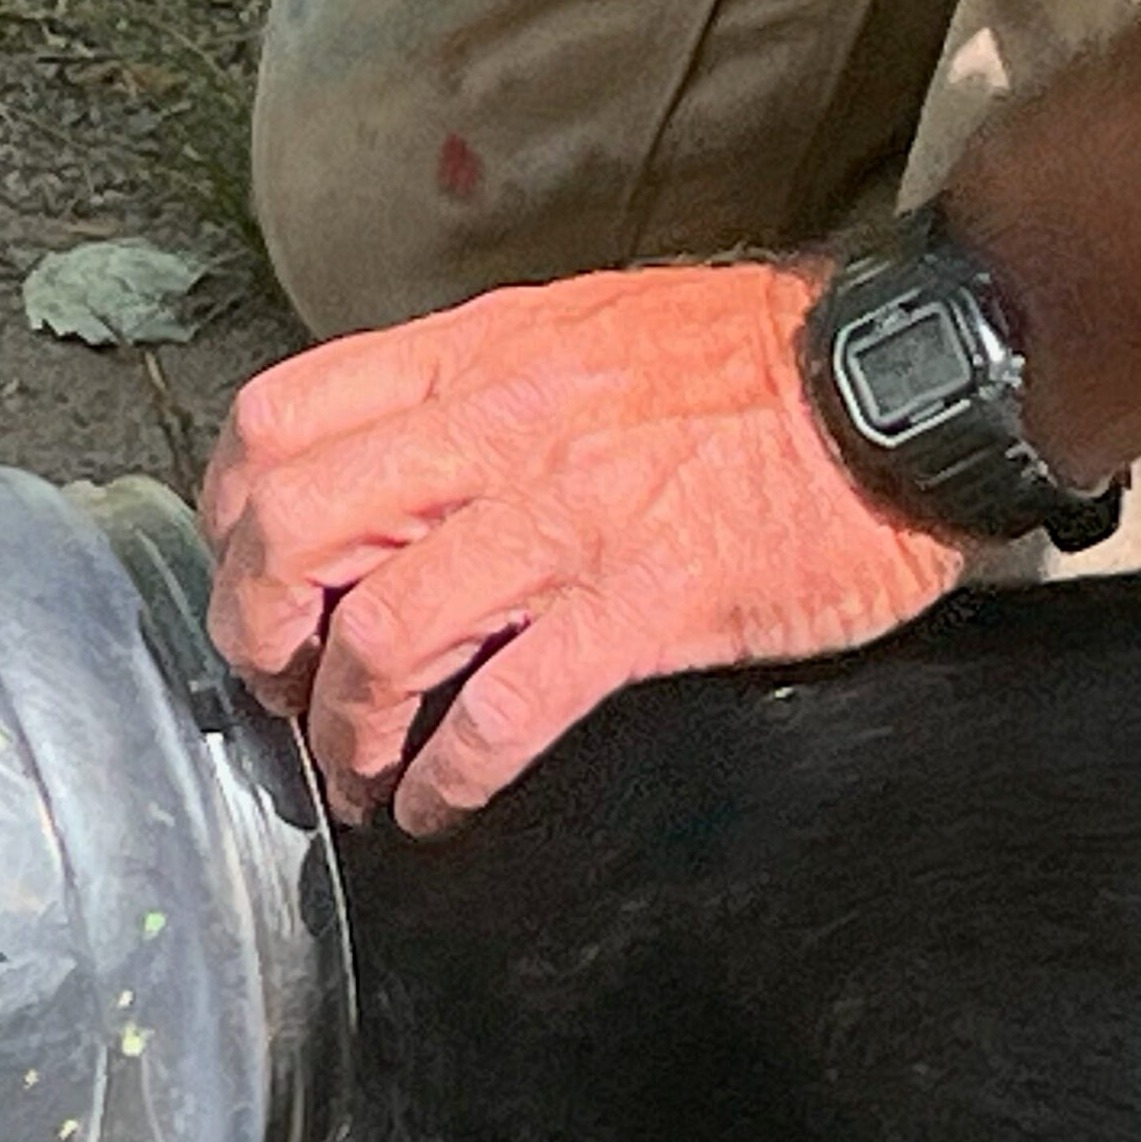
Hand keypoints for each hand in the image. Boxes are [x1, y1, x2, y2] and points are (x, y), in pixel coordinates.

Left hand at [200, 263, 967, 834]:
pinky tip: (438, 808)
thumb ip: (465, 395)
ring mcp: (569, 519)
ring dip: (346, 729)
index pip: (275, 424)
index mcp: (471, 360)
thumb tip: (369, 471)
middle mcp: (498, 430)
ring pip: (383, 635)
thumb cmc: (746, 365)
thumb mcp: (574, 333)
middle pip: (294, 533)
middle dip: (258, 637)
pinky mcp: (646, 603)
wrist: (910, 379)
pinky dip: (447, 777)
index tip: (251, 588)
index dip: (230, 523)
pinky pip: (503, 709)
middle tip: (280, 695)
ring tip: (357, 776)